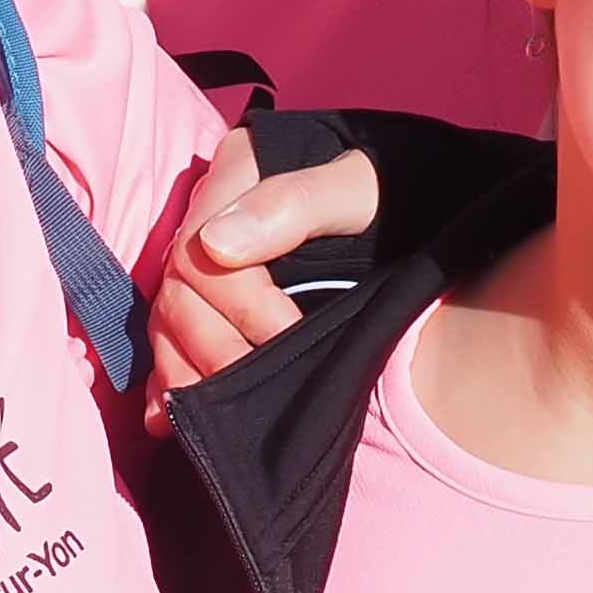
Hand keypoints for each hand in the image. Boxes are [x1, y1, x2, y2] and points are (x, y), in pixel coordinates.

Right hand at [148, 134, 378, 401]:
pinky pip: (172, 337)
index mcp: (240, 174)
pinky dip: (172, 377)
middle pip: (180, 290)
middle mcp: (211, 213)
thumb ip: (296, 204)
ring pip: (169, 318)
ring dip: (185, 371)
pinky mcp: (214, 293)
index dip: (241, 303)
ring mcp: (208, 255)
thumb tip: (218, 245)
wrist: (424, 208)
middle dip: (214, 348)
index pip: (207, 251)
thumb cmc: (401, 192)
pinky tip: (171, 418)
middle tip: (256, 390)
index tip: (285, 334)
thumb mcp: (363, 189)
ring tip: (210, 416)